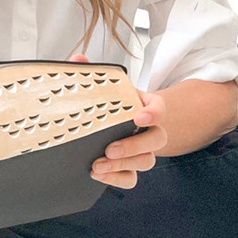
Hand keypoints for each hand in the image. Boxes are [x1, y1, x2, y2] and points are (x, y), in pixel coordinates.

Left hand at [69, 53, 167, 189]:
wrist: (96, 124)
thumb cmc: (100, 101)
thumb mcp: (96, 85)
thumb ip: (88, 71)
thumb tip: (79, 59)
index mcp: (141, 104)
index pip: (159, 107)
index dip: (153, 113)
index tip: (138, 117)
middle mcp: (146, 128)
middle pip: (157, 138)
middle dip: (134, 145)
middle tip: (110, 148)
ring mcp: (140, 150)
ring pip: (147, 161)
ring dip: (123, 164)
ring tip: (98, 164)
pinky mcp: (129, 167)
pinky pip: (132, 178)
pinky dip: (116, 179)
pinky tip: (98, 173)